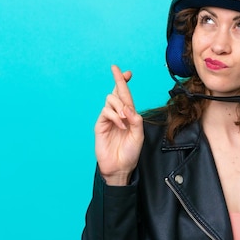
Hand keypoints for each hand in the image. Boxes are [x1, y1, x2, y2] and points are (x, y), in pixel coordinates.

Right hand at [94, 65, 143, 184]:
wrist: (120, 167)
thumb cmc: (130, 152)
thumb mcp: (139, 135)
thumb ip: (136, 120)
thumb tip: (128, 107)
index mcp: (129, 115)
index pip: (126, 95)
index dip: (125, 82)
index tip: (127, 72)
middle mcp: (118, 114)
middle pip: (117, 92)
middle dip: (119, 81)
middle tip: (122, 74)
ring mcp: (109, 119)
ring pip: (111, 99)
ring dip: (120, 106)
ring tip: (125, 120)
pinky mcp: (100, 125)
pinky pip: (106, 111)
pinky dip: (115, 116)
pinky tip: (120, 125)